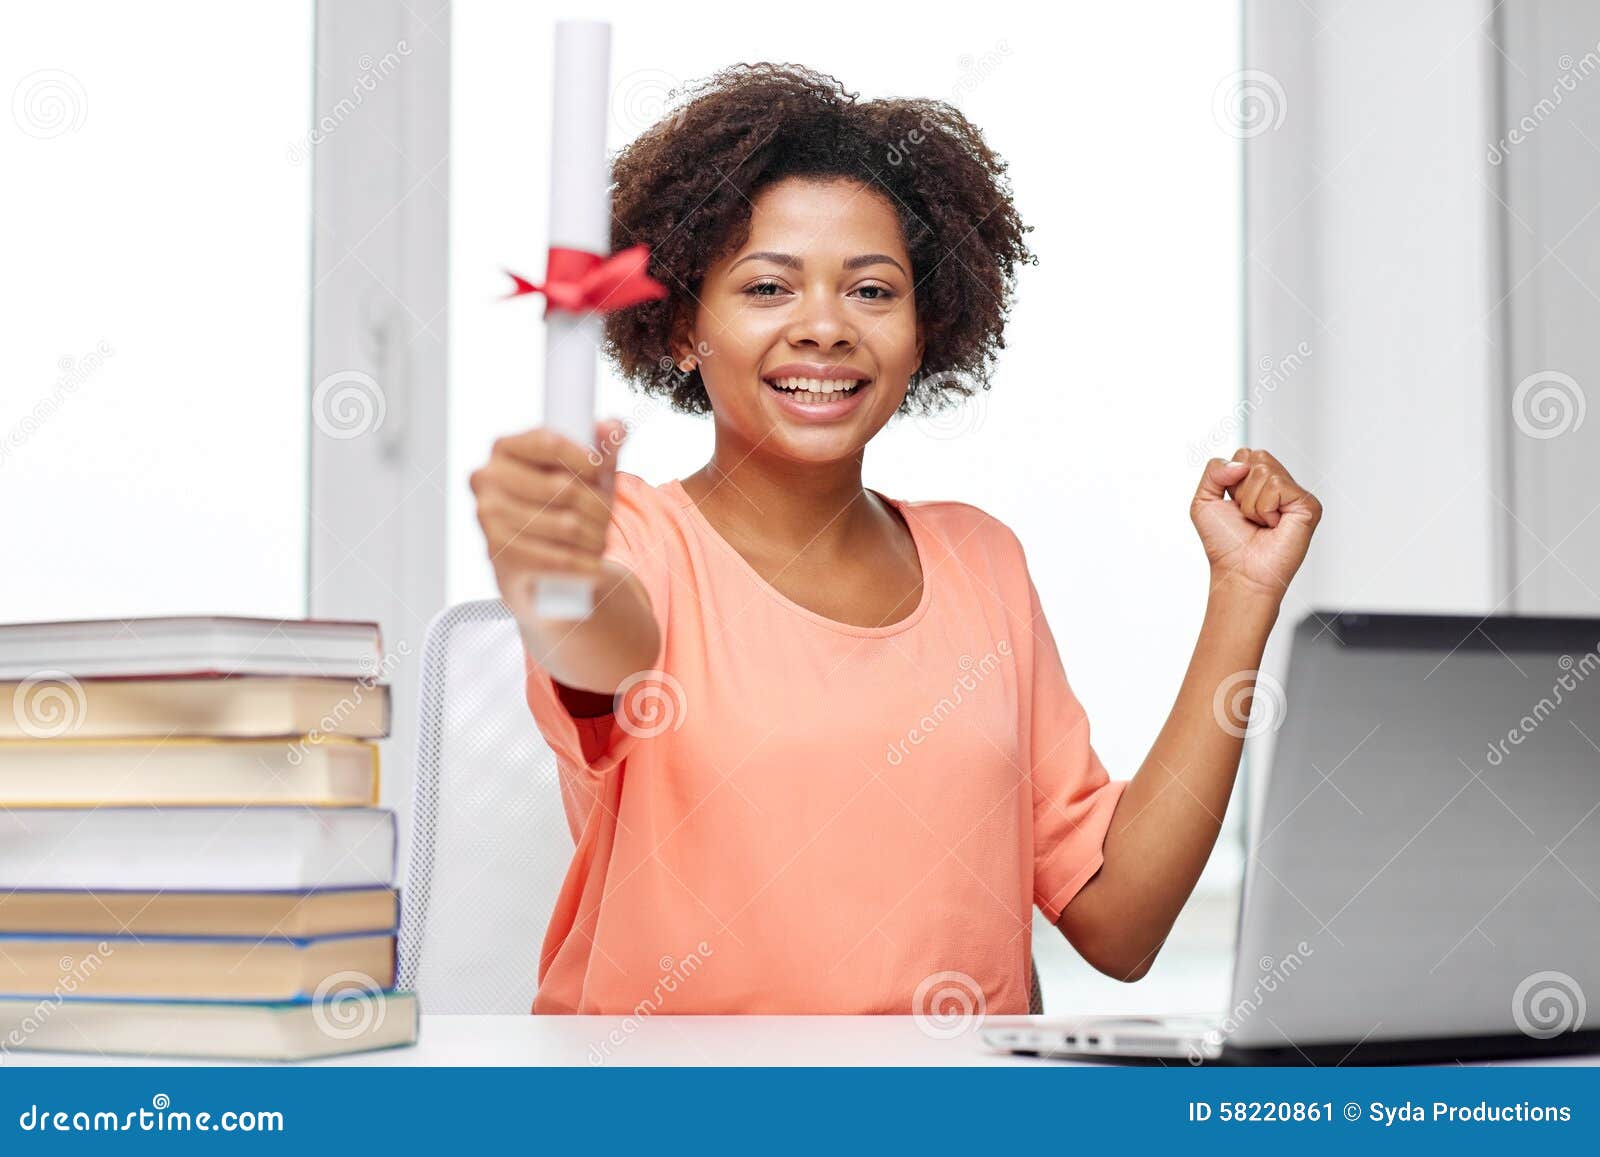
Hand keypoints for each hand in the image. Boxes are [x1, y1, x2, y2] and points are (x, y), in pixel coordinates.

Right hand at [470, 419, 624, 616]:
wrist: (534, 568)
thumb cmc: (560, 509)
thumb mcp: (585, 474)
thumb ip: (603, 447)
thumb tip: (613, 426)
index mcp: (504, 448)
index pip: (550, 443)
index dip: (586, 459)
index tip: (602, 474)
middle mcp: (487, 478)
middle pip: (565, 488)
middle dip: (600, 506)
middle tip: (609, 518)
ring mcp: (488, 516)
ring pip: (567, 525)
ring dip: (597, 538)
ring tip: (602, 542)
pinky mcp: (498, 553)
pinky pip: (556, 559)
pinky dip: (586, 566)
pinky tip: (600, 569)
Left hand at [1190, 447, 1321, 604]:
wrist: (1239, 573)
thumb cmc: (1225, 544)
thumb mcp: (1204, 500)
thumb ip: (1214, 469)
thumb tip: (1241, 463)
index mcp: (1260, 481)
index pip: (1244, 454)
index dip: (1230, 480)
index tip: (1234, 507)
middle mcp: (1280, 485)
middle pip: (1255, 456)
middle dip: (1240, 489)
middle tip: (1247, 516)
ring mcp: (1295, 494)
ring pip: (1264, 471)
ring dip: (1250, 503)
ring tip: (1259, 523)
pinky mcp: (1308, 505)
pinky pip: (1276, 485)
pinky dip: (1264, 508)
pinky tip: (1272, 526)